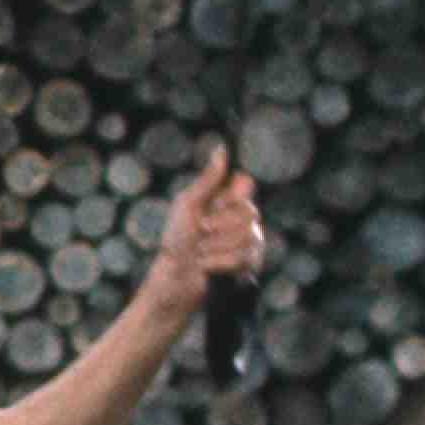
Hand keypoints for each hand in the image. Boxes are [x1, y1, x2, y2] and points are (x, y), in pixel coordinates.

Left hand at [152, 148, 265, 316]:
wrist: (174, 276)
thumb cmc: (176, 239)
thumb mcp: (188, 204)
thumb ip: (209, 179)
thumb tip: (222, 147)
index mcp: (228, 200)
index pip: (245, 185)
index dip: (229, 197)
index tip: (213, 206)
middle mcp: (243, 218)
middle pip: (249, 211)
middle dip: (218, 225)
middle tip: (200, 233)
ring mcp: (250, 242)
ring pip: (248, 236)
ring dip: (216, 247)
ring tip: (201, 253)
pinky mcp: (249, 266)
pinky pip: (244, 258)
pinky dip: (219, 263)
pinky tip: (208, 267)